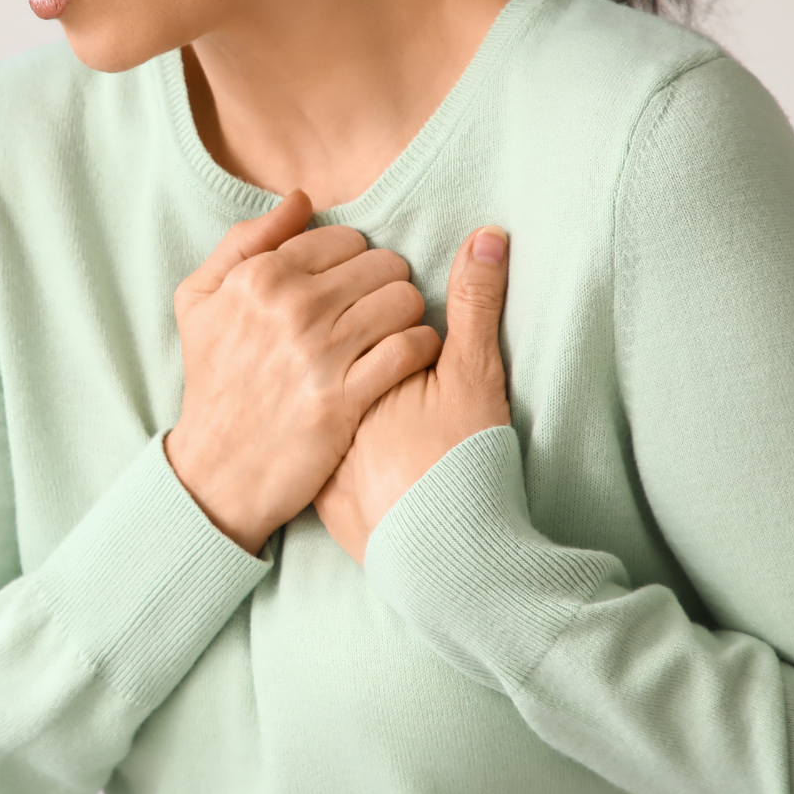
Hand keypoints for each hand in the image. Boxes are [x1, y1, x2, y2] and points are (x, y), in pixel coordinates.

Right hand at [165, 192, 443, 553]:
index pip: (343, 238)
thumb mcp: (198, 300)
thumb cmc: (212, 380)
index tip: (350, 287)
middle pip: (383, 265)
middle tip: (375, 312)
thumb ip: (244, 240)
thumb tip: (300, 199)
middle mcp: (291, 307)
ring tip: (392, 334)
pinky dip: (420, 348)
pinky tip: (406, 359)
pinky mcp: (345, 397)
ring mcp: (319, 353)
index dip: (354, 261)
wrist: (217, 470)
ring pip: (404, 301)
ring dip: (406, 316)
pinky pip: (410, 348)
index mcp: (259, 276)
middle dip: (386, 284)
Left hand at [314, 226, 511, 562]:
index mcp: (350, 360)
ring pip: (304, 392)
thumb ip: (476, 303)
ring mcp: (312, 443)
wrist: (448, 555)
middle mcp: (318, 395)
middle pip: (310, 344)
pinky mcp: (314, 483)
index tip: (382, 313)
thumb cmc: (464, 460)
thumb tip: (489, 237)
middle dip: (327, 335)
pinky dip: (323, 431)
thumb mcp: (476, 375)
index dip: (360, 303)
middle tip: (366, 347)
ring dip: (320, 380)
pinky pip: (309, 443)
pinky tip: (350, 431)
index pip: (337, 305)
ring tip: (364, 389)